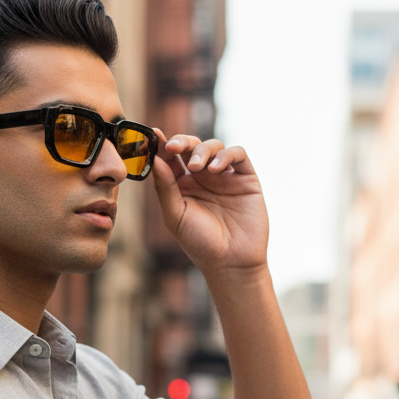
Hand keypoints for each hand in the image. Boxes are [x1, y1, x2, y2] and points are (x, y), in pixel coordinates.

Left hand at [151, 133, 268, 275]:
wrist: (230, 262)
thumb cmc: (200, 243)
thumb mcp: (175, 216)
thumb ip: (165, 187)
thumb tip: (155, 159)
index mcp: (182, 186)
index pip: (171, 159)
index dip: (162, 145)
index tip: (153, 136)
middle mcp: (203, 178)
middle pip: (192, 146)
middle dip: (182, 142)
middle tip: (173, 147)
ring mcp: (225, 176)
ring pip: (214, 146)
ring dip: (202, 150)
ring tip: (196, 167)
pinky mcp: (245, 178)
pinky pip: (237, 154)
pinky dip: (226, 155)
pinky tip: (216, 168)